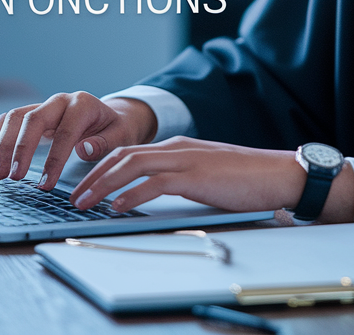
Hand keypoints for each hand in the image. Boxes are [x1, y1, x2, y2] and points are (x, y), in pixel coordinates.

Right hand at [0, 92, 157, 190]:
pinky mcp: (30, 114)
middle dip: (20, 149)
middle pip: (32, 120)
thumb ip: (106, 142)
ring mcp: (42, 105)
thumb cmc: (115, 128)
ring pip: (14, 118)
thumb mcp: (122, 135)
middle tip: (12, 177)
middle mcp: (58, 101)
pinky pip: (6, 122)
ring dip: (2, 145)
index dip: (54, 158)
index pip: (65, 131)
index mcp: (83, 105)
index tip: (46, 184)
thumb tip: (85, 149)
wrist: (109, 115)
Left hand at [68, 136, 353, 222]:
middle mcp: (176, 148)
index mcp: (176, 147)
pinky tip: (117, 206)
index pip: (128, 153)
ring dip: (103, 185)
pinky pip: (155, 183)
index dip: (101, 168)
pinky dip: (132, 194)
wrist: (280, 174)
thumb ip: (179, 179)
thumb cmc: (245, 179)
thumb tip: (151, 195)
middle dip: (92, 176)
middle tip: (73, 196)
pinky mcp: (196, 176)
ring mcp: (185, 160)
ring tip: (85, 203)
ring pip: (131, 166)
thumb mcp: (205, 175)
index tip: (83, 185)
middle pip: (122, 157)